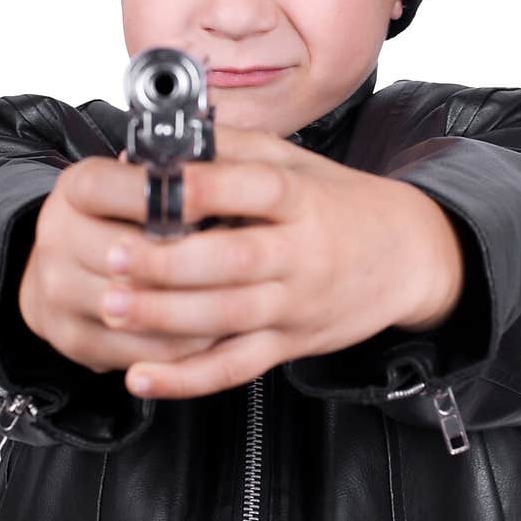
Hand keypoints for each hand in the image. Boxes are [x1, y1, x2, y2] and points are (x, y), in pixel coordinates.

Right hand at [17, 156, 221, 374]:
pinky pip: (137, 350)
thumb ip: (178, 179)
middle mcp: (55, 237)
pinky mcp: (69, 337)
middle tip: (246, 266)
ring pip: (136, 309)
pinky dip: (181, 348)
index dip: (161, 198)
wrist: (67, 265)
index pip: (109, 187)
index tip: (211, 205)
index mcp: (74, 189)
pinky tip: (215, 336)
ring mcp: (57, 291)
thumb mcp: (141, 184)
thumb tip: (227, 179)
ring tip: (240, 305)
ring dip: (192, 312)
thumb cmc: (124, 218)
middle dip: (188, 264)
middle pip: (125, 257)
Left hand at [97, 124, 463, 399]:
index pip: (253, 189)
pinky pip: (234, 367)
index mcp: (301, 199)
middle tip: (112, 257)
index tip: (148, 185)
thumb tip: (160, 142)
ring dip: (166, 317)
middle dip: (169, 262)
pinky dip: (187, 378)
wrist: (408, 256)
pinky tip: (141, 376)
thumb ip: (231, 150)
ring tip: (113, 307)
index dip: (200, 188)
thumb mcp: (296, 162)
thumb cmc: (340, 204)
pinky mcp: (288, 345)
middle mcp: (300, 253)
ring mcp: (295, 305)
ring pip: (229, 317)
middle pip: (234, 261)